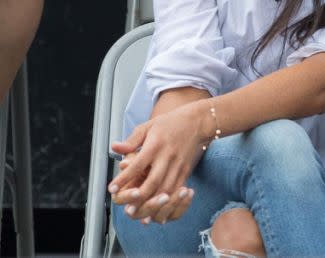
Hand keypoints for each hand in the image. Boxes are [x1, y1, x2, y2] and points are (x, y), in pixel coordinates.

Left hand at [109, 101, 209, 220]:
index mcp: (155, 145)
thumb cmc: (171, 122)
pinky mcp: (186, 170)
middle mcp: (167, 157)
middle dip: (140, 197)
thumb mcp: (149, 125)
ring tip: (142, 215)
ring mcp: (178, 165)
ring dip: (154, 204)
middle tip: (127, 209)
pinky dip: (169, 202)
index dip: (124, 178)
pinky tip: (160, 209)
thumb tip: (115, 147)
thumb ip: (132, 139)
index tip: (111, 189)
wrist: (199, 121)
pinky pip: (177, 189)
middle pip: (153, 181)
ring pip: (166, 189)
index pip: (137, 165)